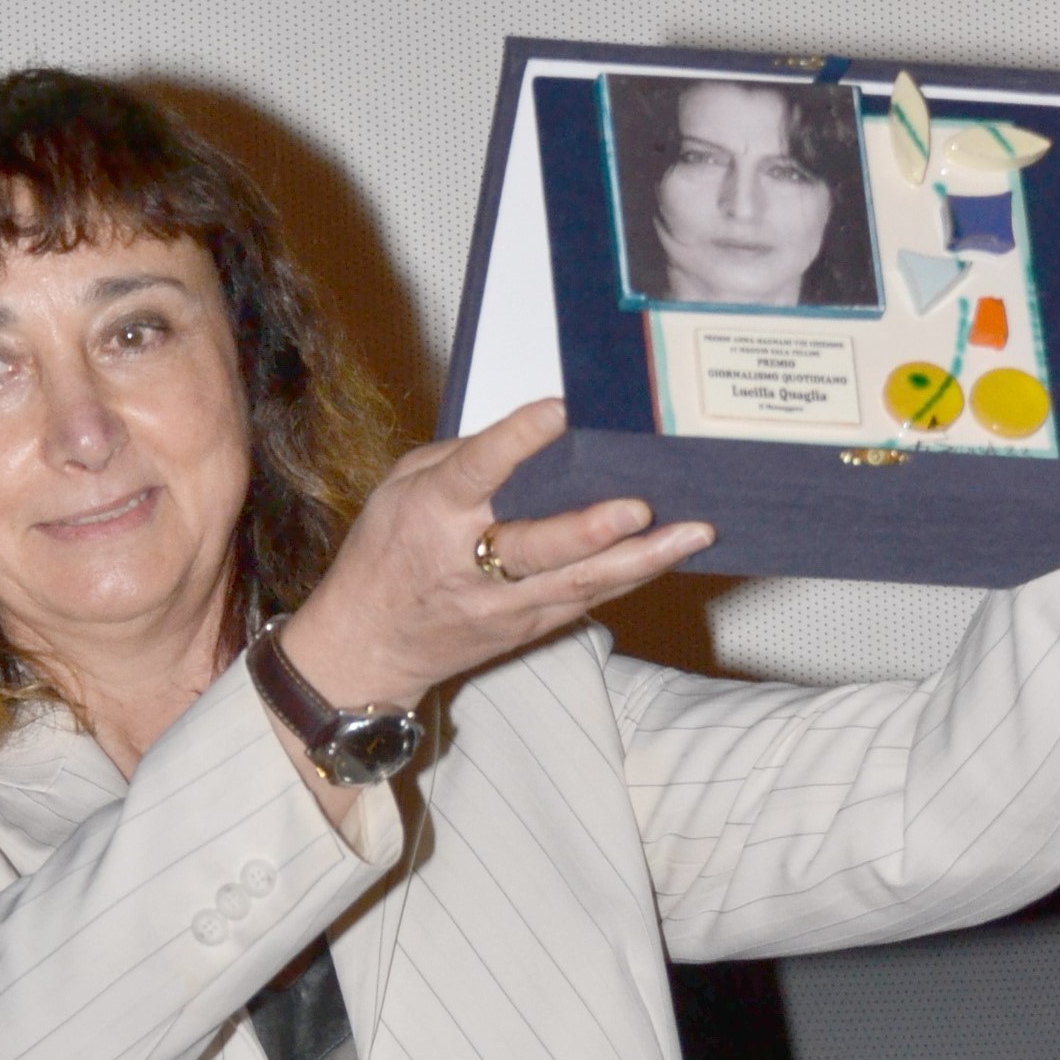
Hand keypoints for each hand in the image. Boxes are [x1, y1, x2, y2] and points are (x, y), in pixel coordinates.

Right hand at [278, 399, 713, 713]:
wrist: (367, 648)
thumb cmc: (384, 556)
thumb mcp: (401, 488)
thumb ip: (459, 457)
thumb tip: (528, 434)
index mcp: (432, 512)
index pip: (477, 471)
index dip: (517, 440)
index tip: (558, 410)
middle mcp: (468, 561)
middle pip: (534, 546)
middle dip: (588, 529)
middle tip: (637, 506)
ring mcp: (503, 603)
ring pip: (577, 582)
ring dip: (639, 559)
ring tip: (691, 533)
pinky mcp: (528, 627)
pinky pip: (587, 598)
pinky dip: (632, 576)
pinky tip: (670, 555)